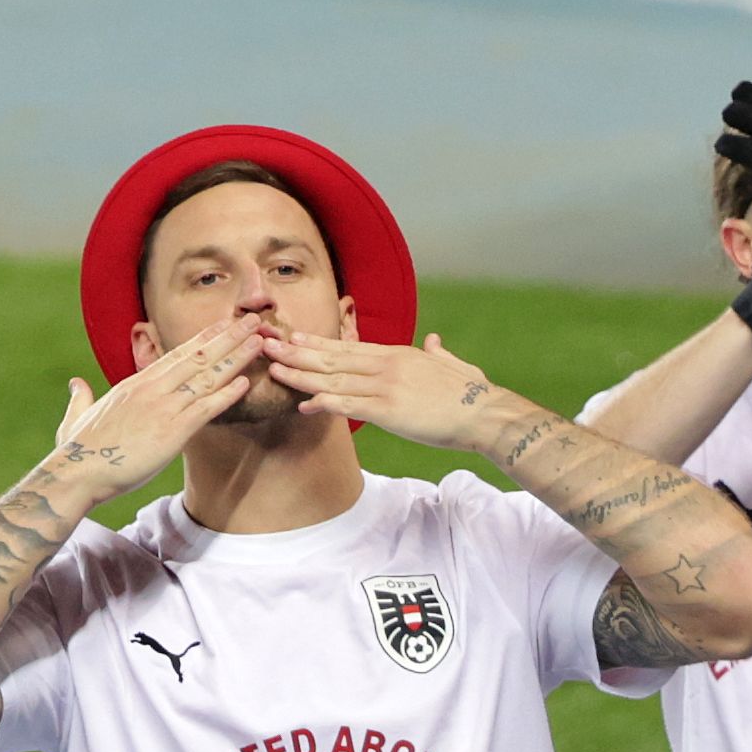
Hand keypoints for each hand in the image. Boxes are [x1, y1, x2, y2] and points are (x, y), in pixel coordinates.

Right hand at [49, 313, 259, 504]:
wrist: (76, 472)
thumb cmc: (76, 450)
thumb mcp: (77, 416)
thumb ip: (81, 398)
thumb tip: (76, 384)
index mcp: (135, 384)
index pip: (177, 355)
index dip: (204, 338)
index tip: (224, 325)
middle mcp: (151, 389)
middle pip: (198, 357)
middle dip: (229, 338)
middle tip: (254, 321)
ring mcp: (162, 408)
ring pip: (207, 377)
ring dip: (236, 358)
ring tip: (260, 341)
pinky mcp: (171, 432)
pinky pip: (205, 409)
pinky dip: (226, 395)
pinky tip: (246, 383)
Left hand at [263, 331, 506, 454]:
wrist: (484, 413)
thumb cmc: (471, 394)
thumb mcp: (454, 365)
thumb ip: (438, 353)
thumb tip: (434, 341)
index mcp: (397, 354)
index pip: (348, 346)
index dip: (318, 343)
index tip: (293, 338)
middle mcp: (386, 366)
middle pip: (332, 358)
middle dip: (297, 353)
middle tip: (268, 345)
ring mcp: (385, 386)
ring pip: (333, 379)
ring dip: (301, 375)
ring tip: (274, 370)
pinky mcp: (388, 410)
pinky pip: (347, 405)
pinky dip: (323, 403)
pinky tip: (303, 404)